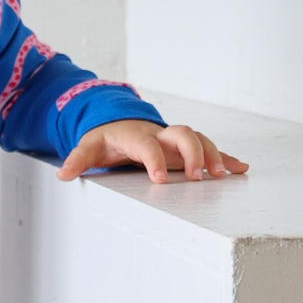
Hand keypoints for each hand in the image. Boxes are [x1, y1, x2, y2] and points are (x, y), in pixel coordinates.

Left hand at [57, 119, 247, 183]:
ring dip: (213, 155)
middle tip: (197, 177)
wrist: (117, 123)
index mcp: (136, 135)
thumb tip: (62, 174)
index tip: (159, 180)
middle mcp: (160, 135)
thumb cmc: (104, 139)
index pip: (147, 146)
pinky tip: (240, 168)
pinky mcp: (183, 148)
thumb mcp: (88, 148)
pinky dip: (225, 157)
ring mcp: (174, 140)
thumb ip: (77, 160)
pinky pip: (208, 149)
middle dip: (193, 153)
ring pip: (199, 140)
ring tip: (224, 175)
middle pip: (183, 134)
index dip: (154, 160)